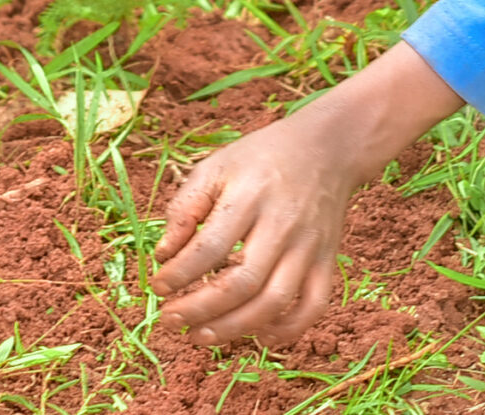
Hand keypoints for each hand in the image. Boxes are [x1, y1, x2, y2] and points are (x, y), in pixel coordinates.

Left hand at [152, 43, 460, 346]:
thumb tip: (165, 254)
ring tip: (199, 336)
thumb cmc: (262, 157)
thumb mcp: (217, 165)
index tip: (156, 286)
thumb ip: (186, 206)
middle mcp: (283, 224)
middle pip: (242, 283)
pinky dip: (288, 330)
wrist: (328, 147)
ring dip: (234, 328)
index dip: (178, 274)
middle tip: (169, 320)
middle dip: (199, 310)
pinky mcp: (328, 260)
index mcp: (250, 196)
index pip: (209, 247)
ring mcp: (309, 246)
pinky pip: (314, 306)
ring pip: (275, 302)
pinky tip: (259, 336)